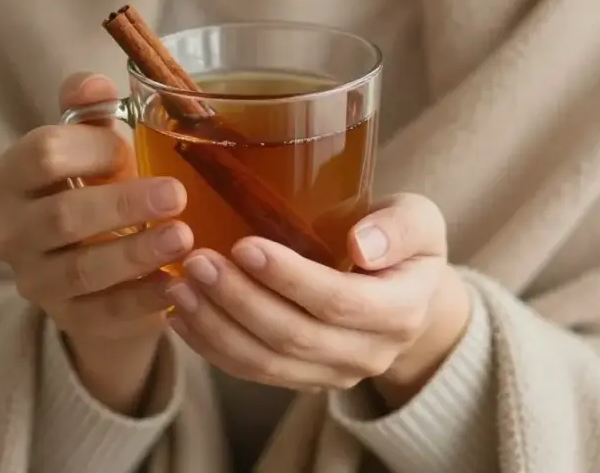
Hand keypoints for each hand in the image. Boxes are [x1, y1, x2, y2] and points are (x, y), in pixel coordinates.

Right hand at [0, 72, 193, 413]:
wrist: (95, 266)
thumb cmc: (96, 187)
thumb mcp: (89, 144)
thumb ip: (88, 110)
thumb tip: (94, 85)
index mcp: (12, 176)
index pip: (41, 155)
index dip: (87, 147)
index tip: (128, 144)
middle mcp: (12, 231)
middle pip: (61, 217)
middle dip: (122, 204)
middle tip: (176, 194)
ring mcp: (36, 281)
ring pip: (82, 270)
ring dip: (136, 252)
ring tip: (184, 237)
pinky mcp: (69, 320)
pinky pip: (105, 313)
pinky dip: (142, 298)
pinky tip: (178, 283)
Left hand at [165, 194, 470, 405]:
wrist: (406, 293)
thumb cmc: (402, 242)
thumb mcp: (419, 221)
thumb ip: (400, 226)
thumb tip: (362, 243)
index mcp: (400, 310)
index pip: (340, 302)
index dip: (290, 278)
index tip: (245, 245)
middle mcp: (368, 353)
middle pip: (294, 337)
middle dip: (240, 300)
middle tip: (198, 261)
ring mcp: (334, 373)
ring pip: (266, 363)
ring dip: (217, 326)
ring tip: (180, 284)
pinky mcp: (303, 379)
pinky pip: (251, 372)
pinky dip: (212, 345)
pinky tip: (183, 313)